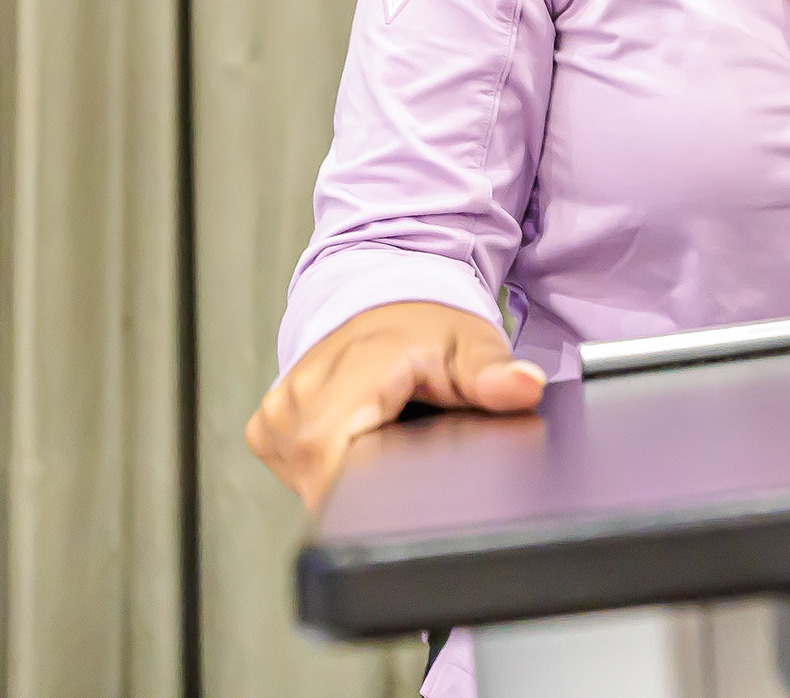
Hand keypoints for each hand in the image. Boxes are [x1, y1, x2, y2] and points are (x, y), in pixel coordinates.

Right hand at [246, 302, 546, 504]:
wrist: (382, 300)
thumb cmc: (424, 327)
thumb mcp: (470, 345)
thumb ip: (494, 374)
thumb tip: (525, 386)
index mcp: (349, 373)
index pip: (337, 463)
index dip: (376, 490)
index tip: (410, 486)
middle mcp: (299, 395)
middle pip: (326, 485)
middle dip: (372, 487)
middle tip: (406, 454)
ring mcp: (275, 414)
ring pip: (310, 485)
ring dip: (349, 478)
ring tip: (383, 441)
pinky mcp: (265, 430)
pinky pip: (293, 473)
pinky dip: (327, 470)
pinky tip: (356, 444)